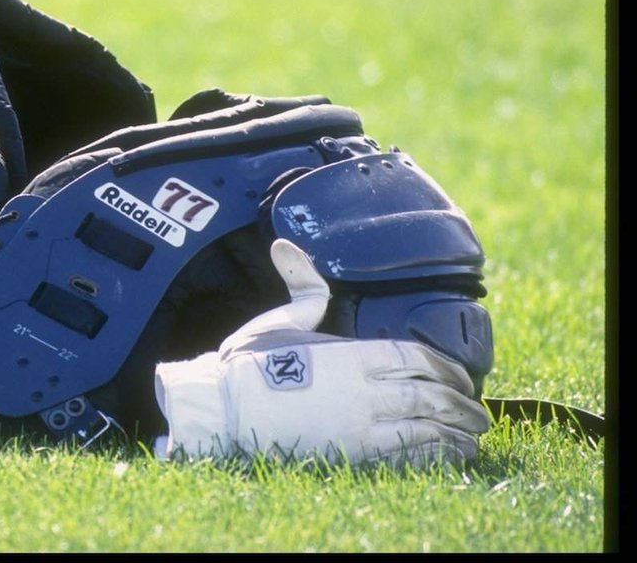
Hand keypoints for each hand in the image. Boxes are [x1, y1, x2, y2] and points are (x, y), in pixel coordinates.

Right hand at [153, 239, 489, 465]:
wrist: (224, 410)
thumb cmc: (249, 364)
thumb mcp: (277, 321)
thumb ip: (301, 288)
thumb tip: (284, 245)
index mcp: (353, 354)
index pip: (418, 357)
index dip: (447, 369)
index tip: (462, 378)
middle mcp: (365, 390)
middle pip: (432, 394)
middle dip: (462, 403)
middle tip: (479, 411)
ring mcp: (362, 426)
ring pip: (428, 429)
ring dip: (457, 432)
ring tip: (474, 436)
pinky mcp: (353, 455)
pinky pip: (409, 458)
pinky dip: (437, 457)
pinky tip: (450, 456)